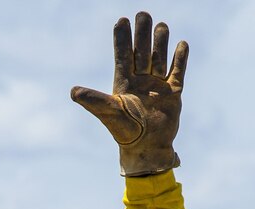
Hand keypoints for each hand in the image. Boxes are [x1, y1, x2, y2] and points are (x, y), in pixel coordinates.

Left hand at [72, 11, 188, 175]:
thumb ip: (93, 100)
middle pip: (142, 51)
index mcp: (123, 83)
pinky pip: (178, 72)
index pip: (123, 55)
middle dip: (142, 34)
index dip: (122, 39)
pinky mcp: (173, 93)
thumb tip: (72, 91)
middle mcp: (140, 80)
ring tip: (161, 26)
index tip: (122, 20)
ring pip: (160, 58)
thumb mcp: (108, 113)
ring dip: (160, 42)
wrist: (147, 149)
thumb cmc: (125, 132)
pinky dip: (180, 59)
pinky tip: (181, 44)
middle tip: (143, 14)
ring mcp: (158, 85)